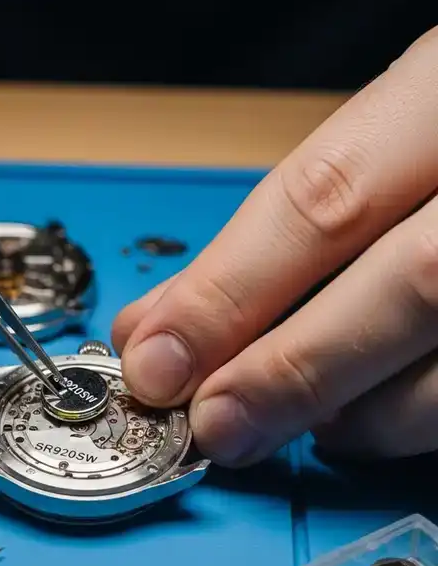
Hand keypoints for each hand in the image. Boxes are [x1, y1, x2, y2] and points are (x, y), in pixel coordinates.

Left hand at [112, 27, 437, 464]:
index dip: (229, 293)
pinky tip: (352, 418)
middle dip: (290, 370)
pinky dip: (402, 420)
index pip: (325, 201)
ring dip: (350, 409)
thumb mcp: (375, 142)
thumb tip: (161, 322)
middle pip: (410, 285)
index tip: (155, 360)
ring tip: (284, 421)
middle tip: (212, 423)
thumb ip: (280, 227)